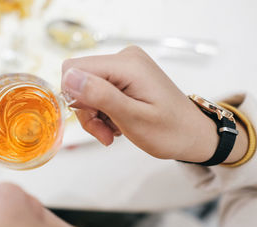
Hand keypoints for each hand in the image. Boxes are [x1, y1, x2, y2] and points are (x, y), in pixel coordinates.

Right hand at [61, 46, 247, 162]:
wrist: (190, 134)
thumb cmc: (170, 130)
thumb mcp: (133, 118)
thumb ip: (101, 95)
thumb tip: (69, 78)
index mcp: (127, 64)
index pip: (74, 68)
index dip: (75, 96)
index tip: (95, 118)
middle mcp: (124, 59)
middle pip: (79, 80)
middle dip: (86, 110)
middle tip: (104, 131)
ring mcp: (124, 67)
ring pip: (86, 89)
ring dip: (94, 115)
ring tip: (112, 131)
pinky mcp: (123, 76)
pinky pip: (97, 92)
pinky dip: (102, 112)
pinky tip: (116, 123)